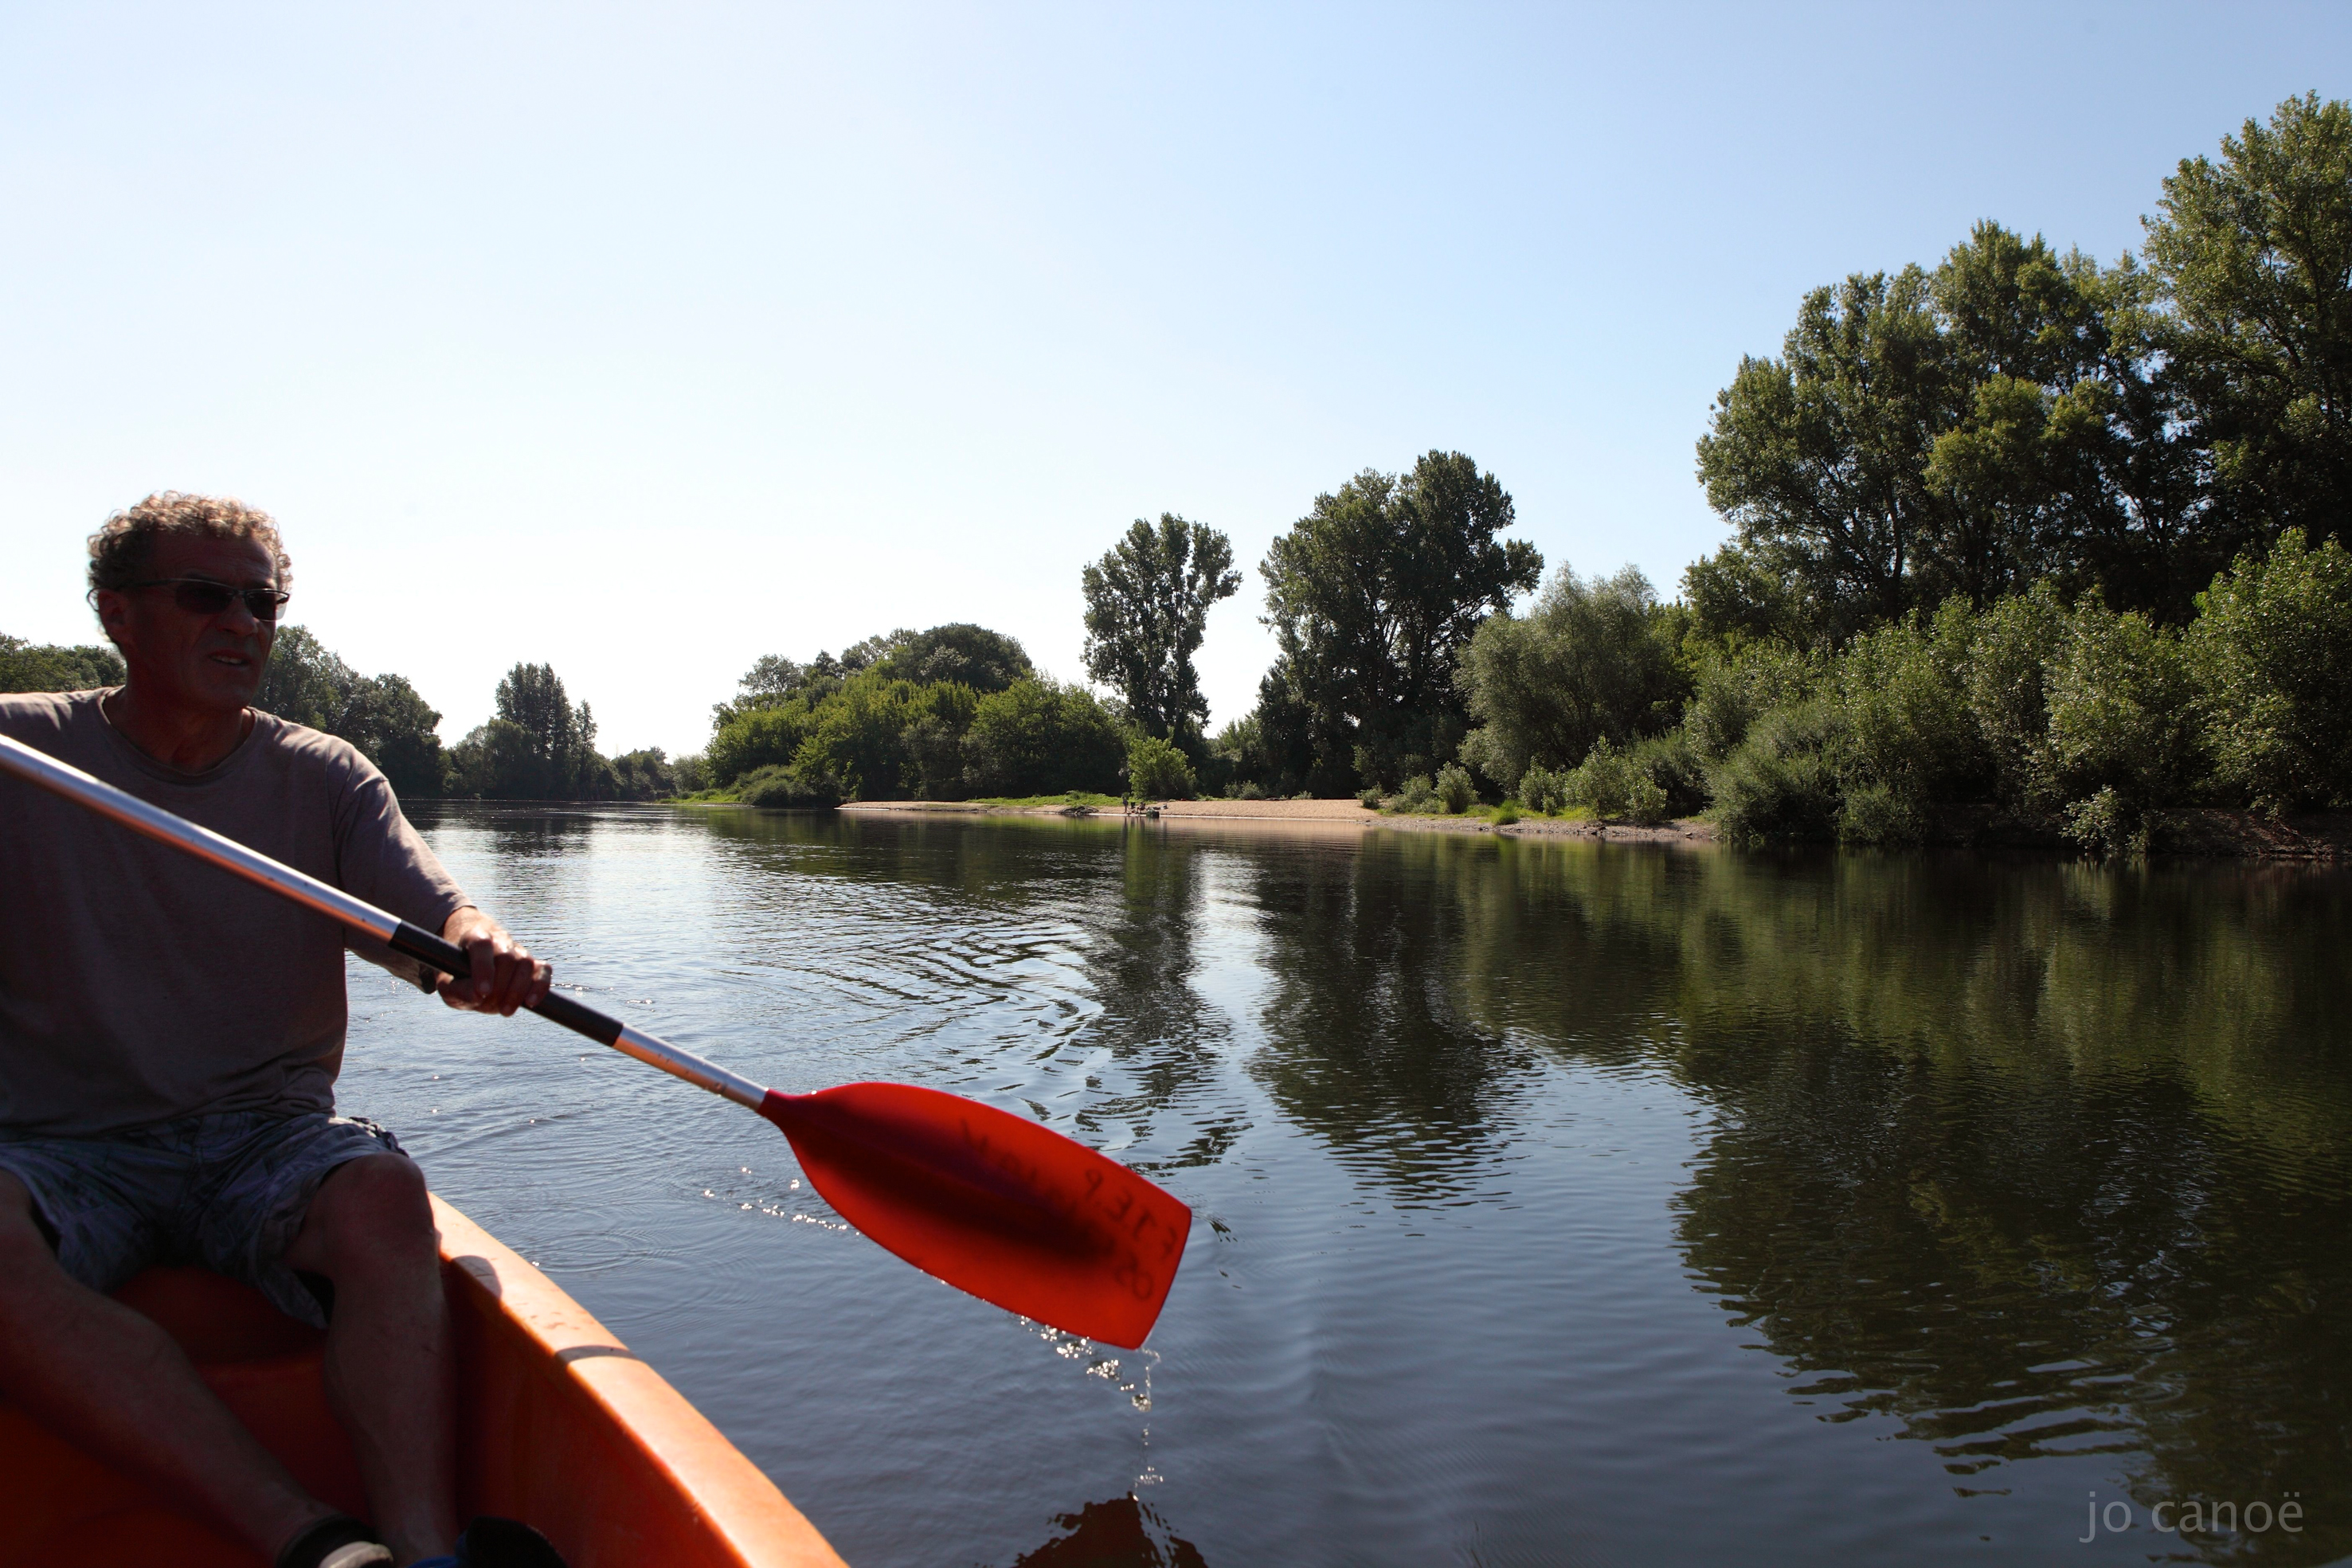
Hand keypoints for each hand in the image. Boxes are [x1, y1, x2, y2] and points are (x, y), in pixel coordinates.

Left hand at [436, 907, 552, 1015]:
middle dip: (501, 987)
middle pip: (507, 957)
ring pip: (526, 963)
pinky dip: (540, 986)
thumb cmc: (456, 972)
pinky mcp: (532, 963)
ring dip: (518, 991)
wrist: (471, 960)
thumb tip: (477, 997)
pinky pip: (544, 970)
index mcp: (475, 937)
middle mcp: (499, 940)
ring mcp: (518, 950)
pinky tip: (531, 1002)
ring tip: (505, 1011)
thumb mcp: (446, 982)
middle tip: (491, 1007)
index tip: (482, 991)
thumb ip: (456, 990)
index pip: (482, 945)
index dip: (484, 968)